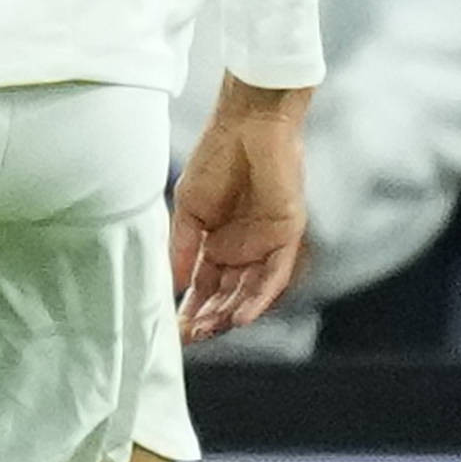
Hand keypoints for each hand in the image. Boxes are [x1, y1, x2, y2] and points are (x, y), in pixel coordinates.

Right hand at [172, 77, 312, 336]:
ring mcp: (265, 244)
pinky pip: (274, 275)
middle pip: (226, 294)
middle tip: (189, 336)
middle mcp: (242, 248)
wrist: (247, 125)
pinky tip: (240, 315)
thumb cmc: (215, 157)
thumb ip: (181, 247)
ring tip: (209, 331)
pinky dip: (258, 297)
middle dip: (208, 317)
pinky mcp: (287, 235)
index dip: (190, 307)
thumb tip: (173, 285)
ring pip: (250, 291)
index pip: (204, 285)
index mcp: (217, 242)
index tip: (173, 328)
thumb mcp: (188, 208)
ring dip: (231, 314)